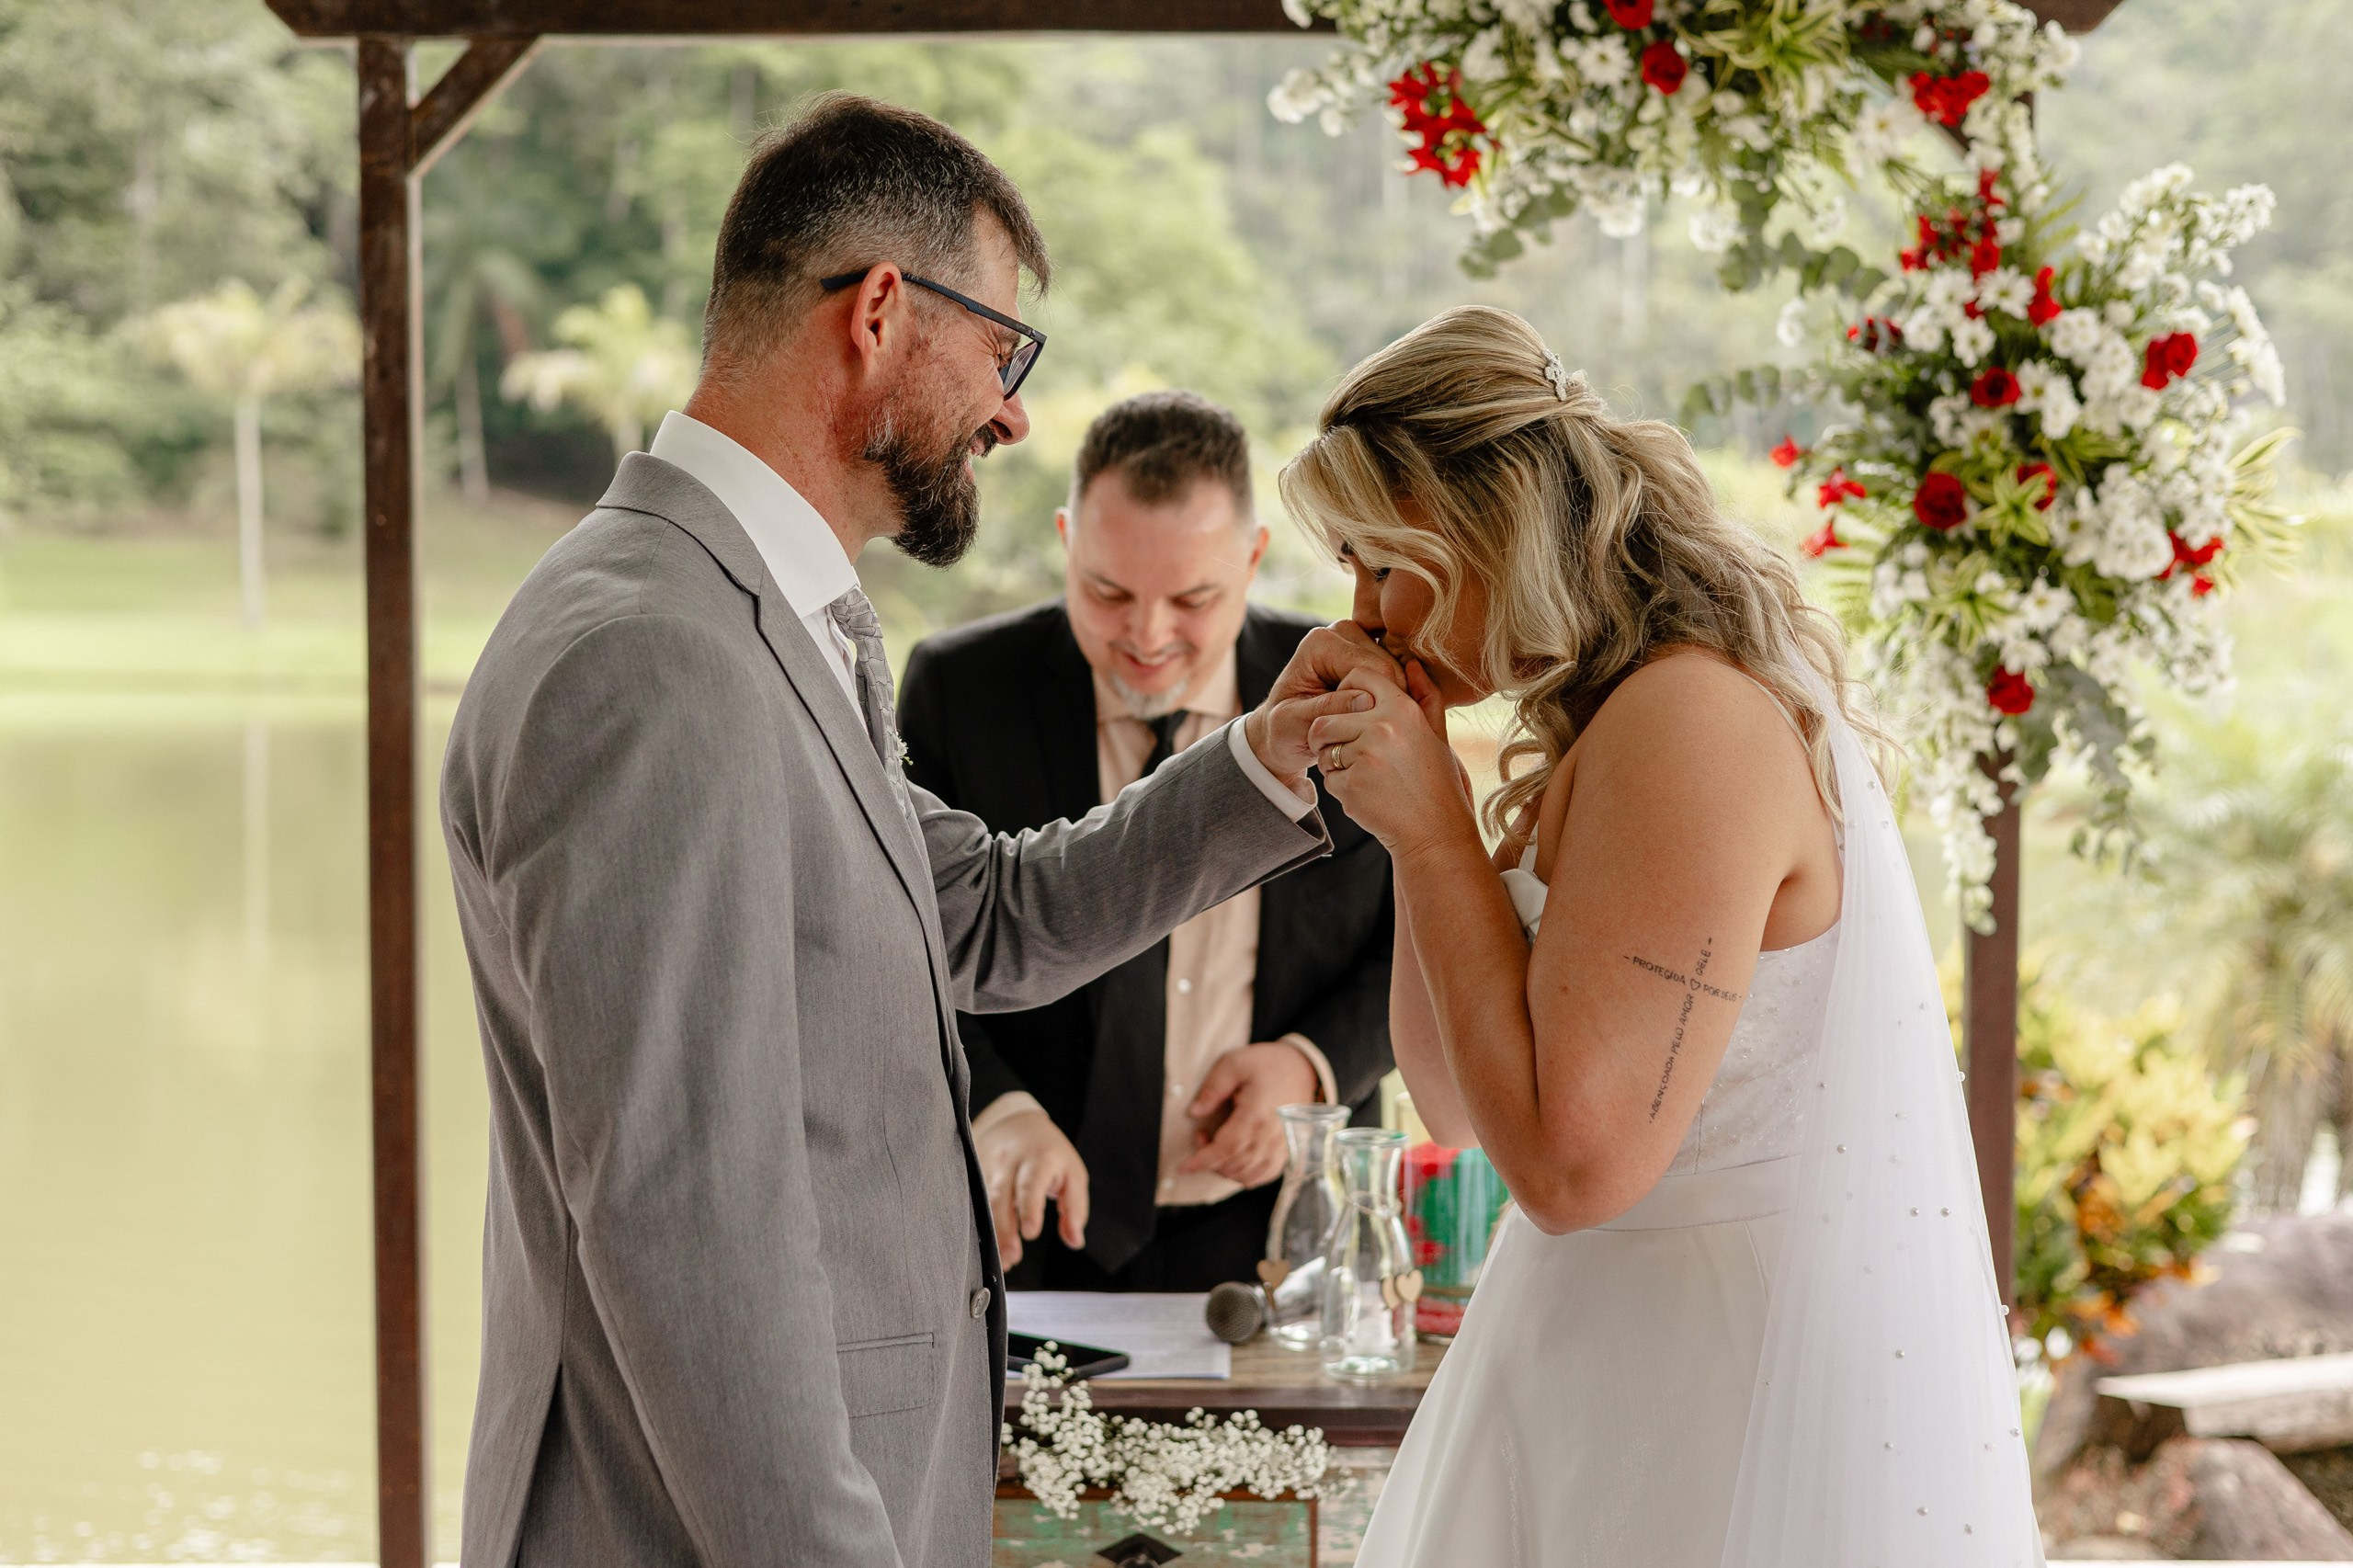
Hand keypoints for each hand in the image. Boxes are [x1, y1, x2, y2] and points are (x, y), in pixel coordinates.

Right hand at [974, 1108, 1088, 1269]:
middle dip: (1005, 1230)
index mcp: (1039, 1159)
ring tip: (1004, 1261)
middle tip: (1012, 1257)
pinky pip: (975, 1205)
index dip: (1029, 1208)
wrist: (1015, 1123)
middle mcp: (1009, 1163)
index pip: (1031, 1183)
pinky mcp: (975, 1178)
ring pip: (984, 1204)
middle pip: (1002, 1197)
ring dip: (993, 1234)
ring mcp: (988, 1169)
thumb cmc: (1048, 1152)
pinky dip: (982, 1228)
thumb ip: (1075, 1207)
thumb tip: (1074, 1240)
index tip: (1030, 1232)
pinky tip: (989, 1249)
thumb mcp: (1072, 1173)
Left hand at [1177, 1041, 1321, 1186]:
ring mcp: (1281, 1146)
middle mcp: (1271, 1136)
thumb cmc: (1267, 1064)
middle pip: (1234, 1165)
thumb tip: (1193, 1113)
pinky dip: (1246, 1175)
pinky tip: (1235, 1160)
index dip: (1202, 1160)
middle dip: (1209, 1160)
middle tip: (1201, 1137)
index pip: (1226, 1149)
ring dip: (1225, 1169)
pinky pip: (1265, 1175)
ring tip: (1217, 1145)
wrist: (1303, 1067)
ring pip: (1248, 1175)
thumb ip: (1212, 1088)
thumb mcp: (1234, 1063)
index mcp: (1256, 1114)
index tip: (1184, 1167)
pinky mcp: (1287, 1150)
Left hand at [1244, 622, 1408, 787]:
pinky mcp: (1372, 653)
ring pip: (1398, 672)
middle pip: (1387, 667)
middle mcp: (1342, 631)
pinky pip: (1397, 676)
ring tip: (1369, 726)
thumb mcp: (1294, 724)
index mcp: (1320, 642)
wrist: (1283, 730)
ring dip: (1390, 702)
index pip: (1368, 669)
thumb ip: (1327, 710)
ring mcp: (1360, 640)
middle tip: (1365, 731)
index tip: (1358, 730)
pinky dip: (1393, 699)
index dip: (1372, 702)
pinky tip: (1380, 719)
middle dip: (1383, 701)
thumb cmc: (1284, 729)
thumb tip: (1366, 701)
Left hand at [1306, 660, 1477, 857]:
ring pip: (1324, 748)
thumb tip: (1412, 664)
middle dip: (1331, 737)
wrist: (1435, 834)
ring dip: (1334, 763)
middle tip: (1352, 755)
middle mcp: (1383, 727)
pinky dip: (1341, 789)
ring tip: (1364, 776)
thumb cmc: (1438, 784)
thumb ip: (1425, 698)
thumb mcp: (1438, 737)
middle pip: (1327, 718)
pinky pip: (1329, 778)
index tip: (1351, 713)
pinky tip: (1368, 796)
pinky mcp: (1351, 785)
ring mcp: (1365, 756)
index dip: (1346, 692)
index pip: (1357, 676)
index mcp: (1403, 709)